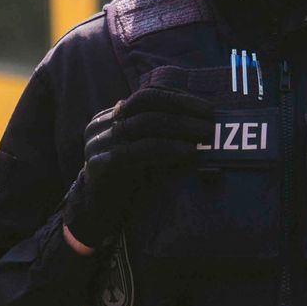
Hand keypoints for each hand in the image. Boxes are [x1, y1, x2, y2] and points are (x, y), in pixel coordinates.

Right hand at [62, 86, 213, 248]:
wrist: (95, 210)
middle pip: (145, 102)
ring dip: (182, 126)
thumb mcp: (139, 149)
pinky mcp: (102, 164)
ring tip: (206, 134)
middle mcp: (102, 124)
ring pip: (145, 123)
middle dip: (181, 107)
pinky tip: (188, 152)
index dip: (178, 97)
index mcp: (111, 116)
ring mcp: (100, 142)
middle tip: (210, 118)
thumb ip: (155, 133)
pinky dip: (168, 148)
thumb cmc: (126, 179)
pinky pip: (139, 150)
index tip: (205, 107)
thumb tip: (197, 120)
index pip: (147, 95)